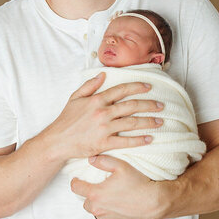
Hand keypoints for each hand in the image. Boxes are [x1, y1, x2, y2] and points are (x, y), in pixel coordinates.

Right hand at [45, 75, 162, 160]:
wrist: (57, 141)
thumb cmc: (66, 120)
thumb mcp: (74, 98)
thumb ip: (89, 85)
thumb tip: (103, 75)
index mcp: (96, 100)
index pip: (121, 90)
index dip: (137, 87)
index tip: (149, 87)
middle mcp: (103, 112)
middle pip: (131, 106)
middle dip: (149, 105)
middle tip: (161, 106)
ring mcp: (104, 128)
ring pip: (132, 123)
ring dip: (148, 121)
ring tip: (160, 121)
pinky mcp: (104, 143)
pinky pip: (126, 142)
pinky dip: (139, 140)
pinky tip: (149, 139)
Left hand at [70, 155, 167, 218]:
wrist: (155, 202)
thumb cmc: (138, 183)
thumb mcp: (121, 166)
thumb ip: (103, 161)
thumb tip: (91, 159)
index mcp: (95, 194)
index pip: (75, 188)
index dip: (76, 182)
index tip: (79, 179)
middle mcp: (98, 208)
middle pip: (84, 201)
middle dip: (89, 194)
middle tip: (98, 188)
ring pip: (94, 211)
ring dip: (97, 204)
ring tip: (107, 197)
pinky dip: (106, 213)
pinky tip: (115, 206)